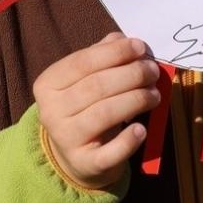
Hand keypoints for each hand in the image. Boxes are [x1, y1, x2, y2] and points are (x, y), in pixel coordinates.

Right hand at [33, 32, 160, 188]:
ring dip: (136, 100)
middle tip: (153, 71)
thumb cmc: (84, 107)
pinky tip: (141, 129)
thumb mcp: (86, 79)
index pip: (82, 62)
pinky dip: (128, 140)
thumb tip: (122, 39)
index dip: (115, 52)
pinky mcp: (85, 163)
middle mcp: (51, 112)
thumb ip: (102, 56)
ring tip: (155, 95)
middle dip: (131, 75)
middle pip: (96, 86)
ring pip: (104, 114)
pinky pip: (110, 152)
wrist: (75, 155)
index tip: (141, 47)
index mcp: (48, 84)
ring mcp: (66, 139)